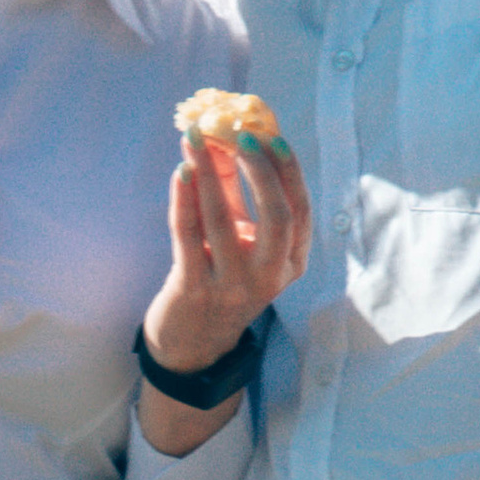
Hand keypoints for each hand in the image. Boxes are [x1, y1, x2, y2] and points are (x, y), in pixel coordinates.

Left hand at [139, 134, 311, 438]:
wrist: (192, 342)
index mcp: (289, 263)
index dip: (287, 172)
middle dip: (260, 172)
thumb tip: (224, 140)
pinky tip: (181, 172)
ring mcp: (231, 287)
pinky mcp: (193, 290)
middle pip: (277, 217)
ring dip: (208, 174)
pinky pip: (188, 236)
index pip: (299, 211)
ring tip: (196, 141)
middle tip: (241, 137)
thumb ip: (234, 192)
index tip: (270, 138)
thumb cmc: (221, 279)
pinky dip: (183, 200)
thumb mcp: (239, 239)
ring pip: (222, 221)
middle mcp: (268, 277)